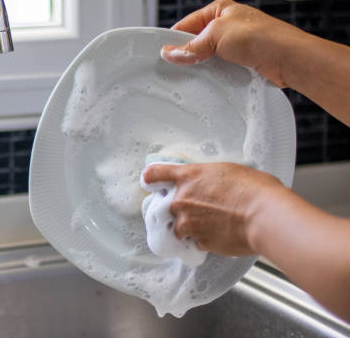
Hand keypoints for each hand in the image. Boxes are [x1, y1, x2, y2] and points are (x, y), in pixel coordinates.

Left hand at [142, 162, 284, 255]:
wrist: (264, 215)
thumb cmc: (254, 189)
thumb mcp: (226, 171)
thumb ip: (207, 178)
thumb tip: (209, 184)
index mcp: (188, 177)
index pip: (156, 174)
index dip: (151, 178)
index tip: (149, 181)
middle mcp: (182, 199)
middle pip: (167, 206)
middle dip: (179, 209)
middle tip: (200, 209)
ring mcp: (188, 223)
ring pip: (178, 228)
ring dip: (189, 228)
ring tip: (211, 224)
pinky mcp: (199, 242)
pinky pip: (194, 242)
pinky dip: (203, 240)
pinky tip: (219, 235)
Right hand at [160, 0, 306, 87]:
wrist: (288, 59)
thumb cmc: (260, 36)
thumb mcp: (216, 35)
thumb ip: (191, 46)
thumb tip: (169, 53)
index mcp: (220, 10)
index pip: (187, 24)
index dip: (174, 39)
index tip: (163, 55)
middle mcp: (227, 26)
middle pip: (196, 42)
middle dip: (187, 55)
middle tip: (174, 68)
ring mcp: (235, 46)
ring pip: (207, 58)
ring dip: (201, 67)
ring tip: (191, 77)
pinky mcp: (241, 63)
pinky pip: (219, 70)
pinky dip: (213, 76)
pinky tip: (208, 83)